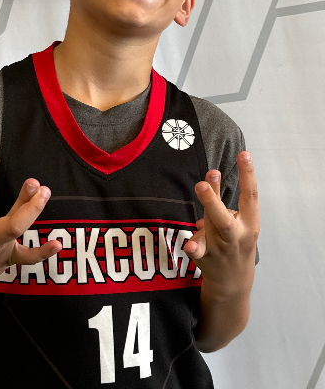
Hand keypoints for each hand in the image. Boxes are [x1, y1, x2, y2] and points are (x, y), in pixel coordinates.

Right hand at [0, 154, 60, 316]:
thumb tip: (8, 202)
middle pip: (10, 223)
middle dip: (25, 201)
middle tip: (34, 182)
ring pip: (19, 230)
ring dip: (33, 210)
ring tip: (44, 191)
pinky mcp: (8, 260)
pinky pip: (28, 257)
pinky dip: (44, 251)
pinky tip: (58, 244)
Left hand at [184, 151, 258, 298]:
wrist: (234, 284)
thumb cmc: (235, 245)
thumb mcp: (238, 225)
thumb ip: (222, 204)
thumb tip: (208, 181)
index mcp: (250, 224)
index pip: (251, 196)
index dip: (249, 174)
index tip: (244, 153)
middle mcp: (237, 236)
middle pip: (228, 215)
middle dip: (218, 195)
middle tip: (211, 172)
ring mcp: (222, 248)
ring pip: (215, 227)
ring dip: (209, 207)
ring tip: (200, 186)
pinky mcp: (207, 259)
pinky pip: (198, 252)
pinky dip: (193, 247)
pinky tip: (188, 244)